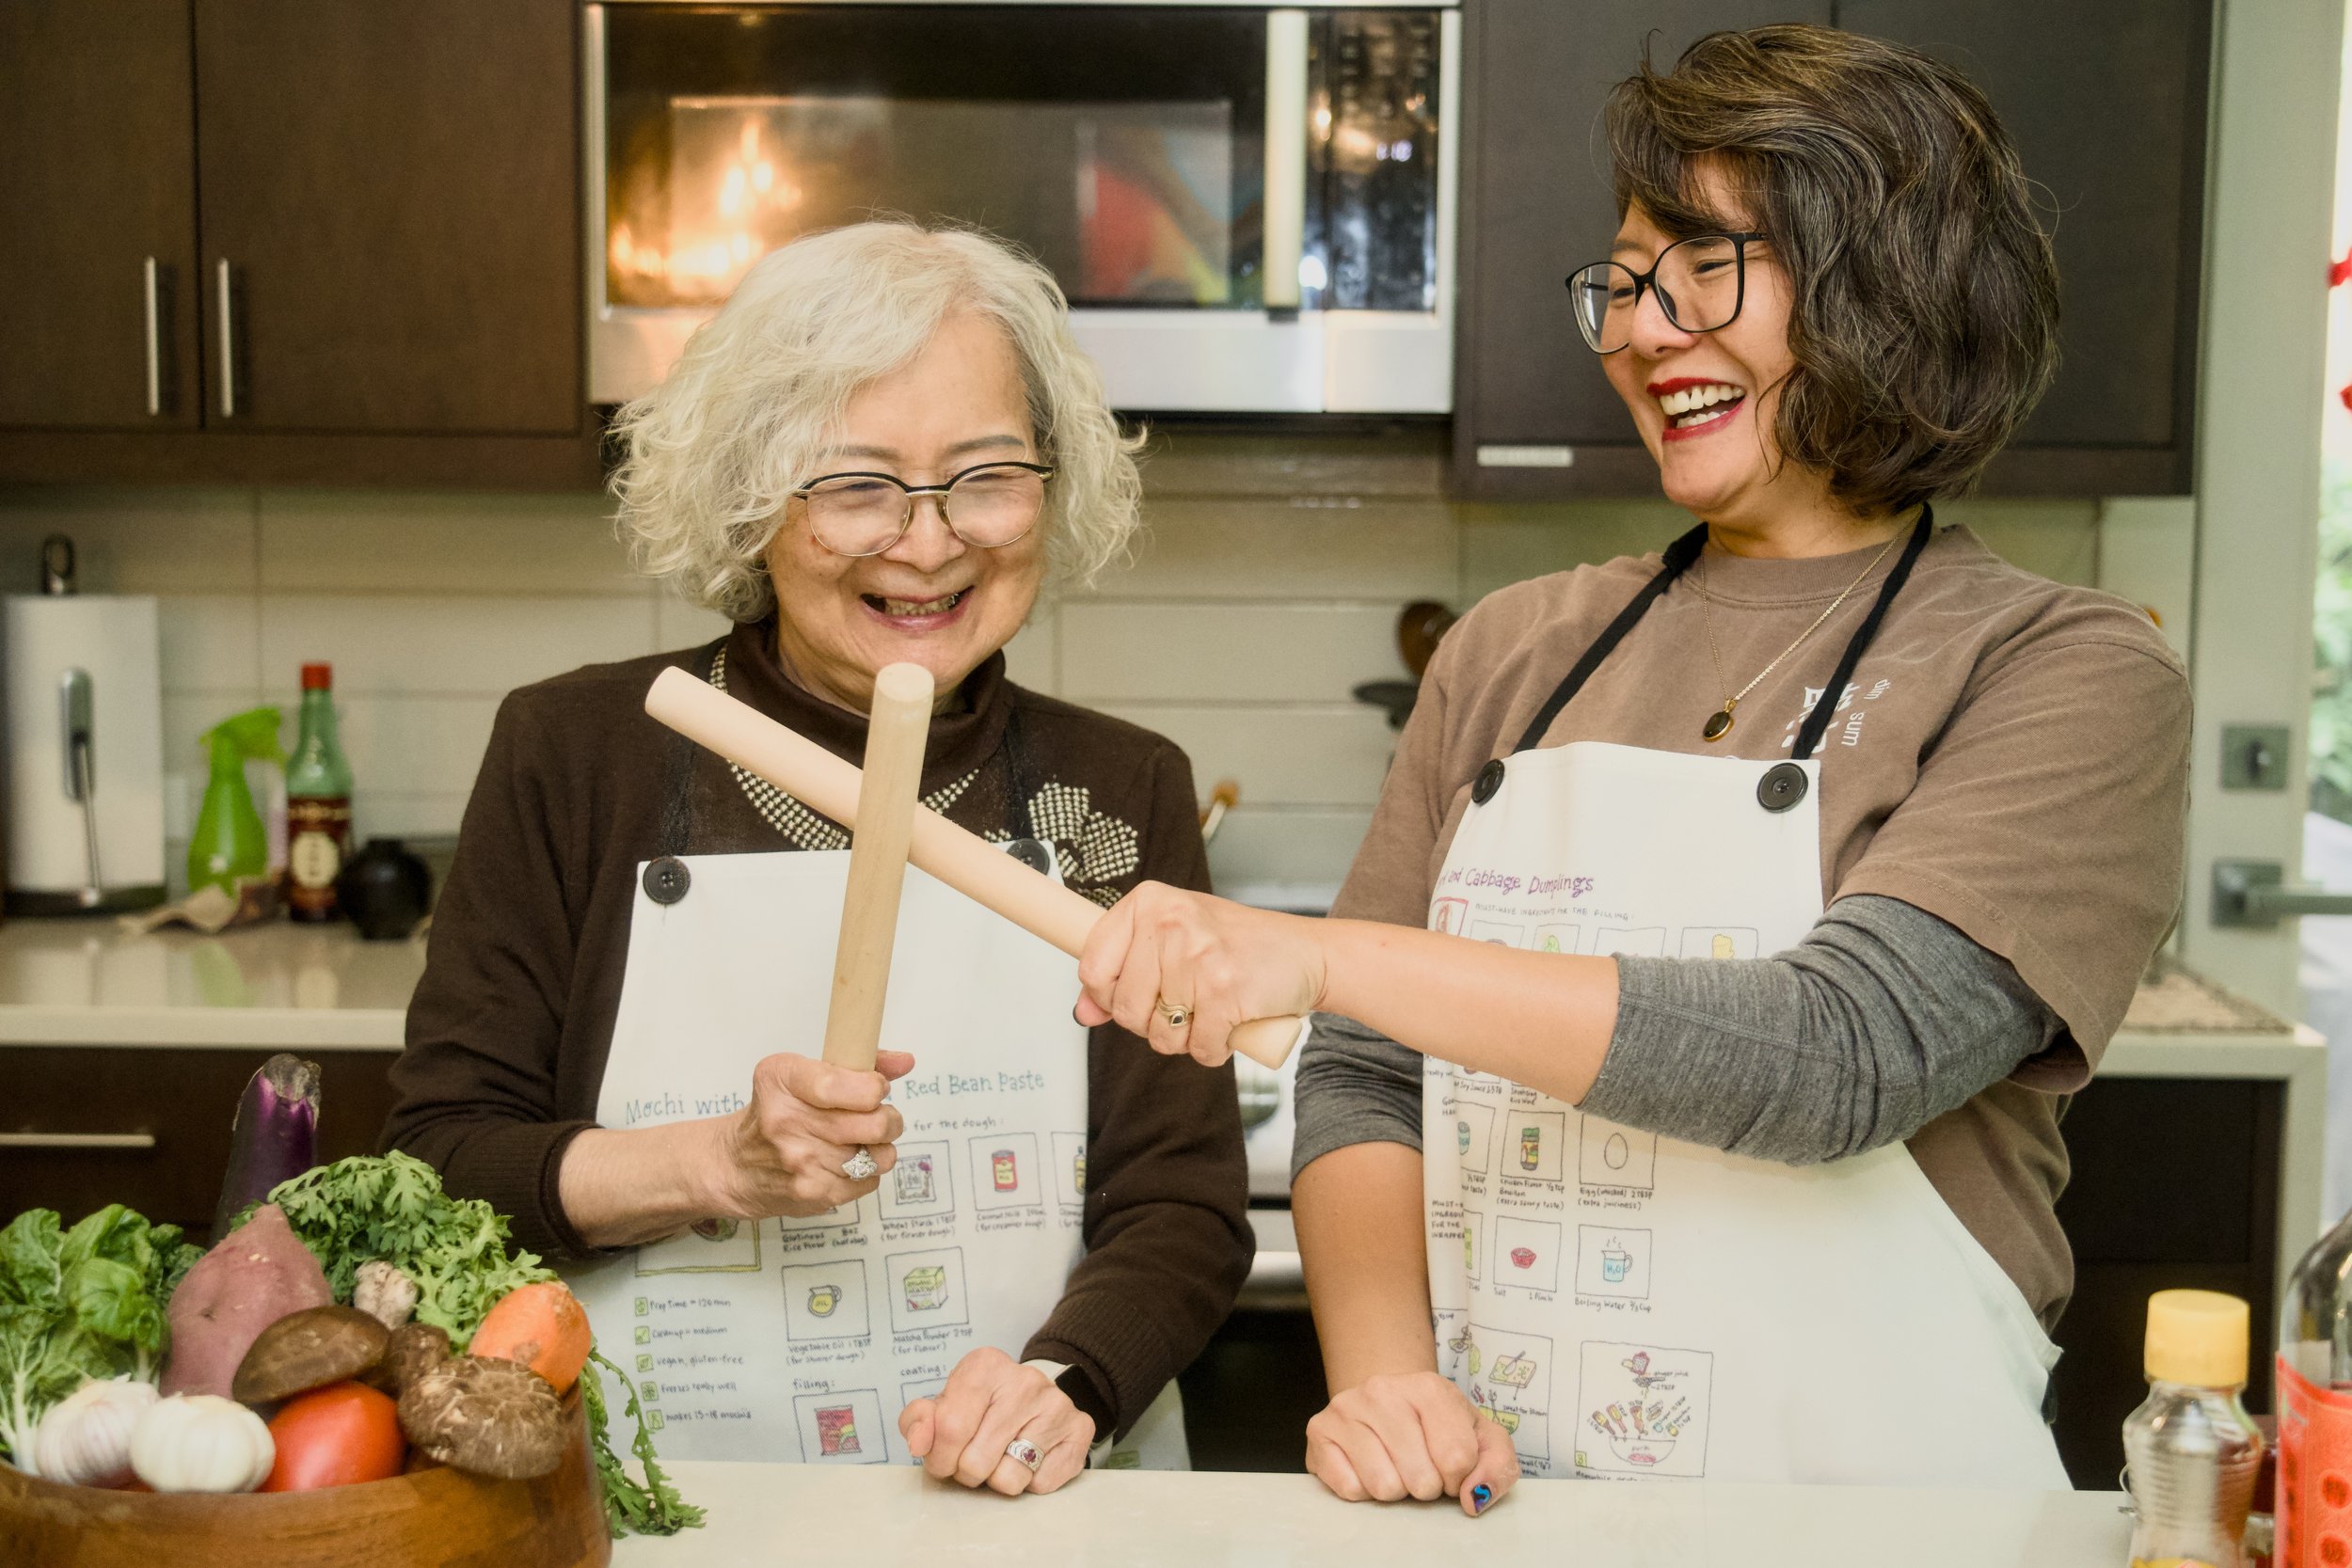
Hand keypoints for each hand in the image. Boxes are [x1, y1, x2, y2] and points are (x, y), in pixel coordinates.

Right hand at [708, 1050, 912, 1217]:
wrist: (735, 1166)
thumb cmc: (775, 1113)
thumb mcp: (801, 1074)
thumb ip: (858, 1062)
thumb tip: (906, 1061)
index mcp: (782, 1080)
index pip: (846, 1084)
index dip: (874, 1087)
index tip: (874, 1088)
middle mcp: (787, 1121)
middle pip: (875, 1123)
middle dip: (888, 1119)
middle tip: (877, 1117)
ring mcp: (800, 1162)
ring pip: (879, 1156)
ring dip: (878, 1148)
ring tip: (860, 1141)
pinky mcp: (812, 1193)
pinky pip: (869, 1182)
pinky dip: (866, 1172)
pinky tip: (844, 1163)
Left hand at [899, 1347, 1092, 1495]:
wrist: (1036, 1396)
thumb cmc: (982, 1406)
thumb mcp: (945, 1405)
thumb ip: (918, 1421)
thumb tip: (918, 1443)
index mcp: (984, 1366)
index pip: (948, 1429)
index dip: (939, 1457)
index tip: (944, 1458)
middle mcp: (1025, 1380)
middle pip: (975, 1462)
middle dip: (967, 1472)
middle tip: (976, 1456)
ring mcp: (1057, 1405)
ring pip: (1009, 1479)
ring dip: (998, 1480)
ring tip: (1002, 1456)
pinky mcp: (1079, 1430)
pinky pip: (1040, 1485)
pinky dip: (1030, 1482)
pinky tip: (1029, 1457)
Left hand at [1074, 881, 1325, 1066]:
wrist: (1308, 953)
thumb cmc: (1239, 944)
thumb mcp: (1175, 941)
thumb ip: (1125, 971)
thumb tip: (1083, 1010)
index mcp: (1150, 902)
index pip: (1093, 964)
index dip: (1107, 994)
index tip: (1129, 996)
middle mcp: (1170, 922)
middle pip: (1124, 1008)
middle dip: (1151, 1022)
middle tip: (1182, 1005)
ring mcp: (1198, 957)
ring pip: (1160, 1034)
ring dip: (1184, 1039)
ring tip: (1207, 1012)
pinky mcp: (1225, 992)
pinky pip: (1198, 1049)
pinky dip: (1213, 1050)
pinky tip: (1228, 1026)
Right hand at [1305, 1373, 1519, 1515]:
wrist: (1384, 1401)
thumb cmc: (1436, 1426)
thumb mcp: (1481, 1438)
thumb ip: (1497, 1466)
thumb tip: (1473, 1498)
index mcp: (1428, 1387)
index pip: (1457, 1459)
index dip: (1458, 1477)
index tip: (1449, 1467)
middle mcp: (1382, 1390)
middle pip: (1421, 1478)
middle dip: (1427, 1487)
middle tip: (1420, 1468)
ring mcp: (1346, 1408)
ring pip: (1384, 1487)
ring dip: (1396, 1490)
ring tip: (1395, 1468)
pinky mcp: (1318, 1432)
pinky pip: (1350, 1489)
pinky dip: (1363, 1490)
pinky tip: (1367, 1467)